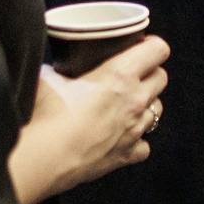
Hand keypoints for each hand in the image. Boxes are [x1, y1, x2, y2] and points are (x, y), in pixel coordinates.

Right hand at [9, 35, 170, 203]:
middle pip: (161, 77)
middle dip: (150, 72)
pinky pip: (144, 145)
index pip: (158, 50)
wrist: (42, 158)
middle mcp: (135, 101)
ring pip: (158, 109)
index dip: (151, 44)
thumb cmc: (45, 114)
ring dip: (146, 103)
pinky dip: (136, 139)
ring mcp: (134, 130)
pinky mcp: (126, 155)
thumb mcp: (47, 75)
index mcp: (120, 74)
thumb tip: (53, 66)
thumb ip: (57, 67)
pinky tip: (120, 136)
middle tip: (132, 72)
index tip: (142, 44)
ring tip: (125, 103)